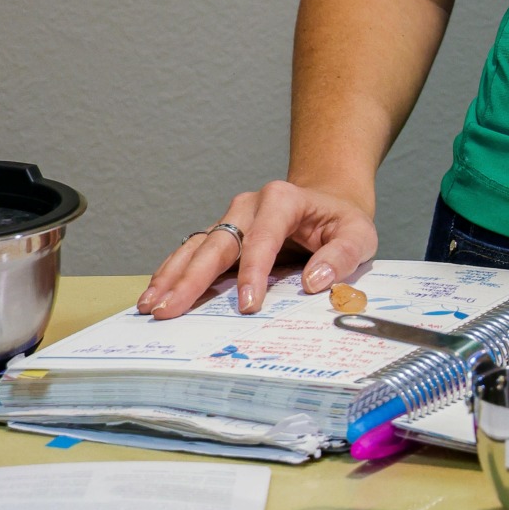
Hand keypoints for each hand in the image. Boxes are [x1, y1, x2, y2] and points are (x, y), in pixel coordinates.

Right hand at [136, 181, 377, 317]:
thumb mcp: (358, 235)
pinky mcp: (222, 233)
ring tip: (150, 305)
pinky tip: (155, 293)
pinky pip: (193, 252)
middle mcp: (249, 205)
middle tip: (168, 310)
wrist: (329, 202)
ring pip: (197, 246)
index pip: (263, 238)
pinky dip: (172, 272)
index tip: (247, 306)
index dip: (253, 272)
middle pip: (218, 242)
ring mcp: (231, 218)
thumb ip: (341, 256)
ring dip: (172, 276)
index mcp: (283, 200)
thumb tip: (314, 282)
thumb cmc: (342, 222)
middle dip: (191, 278)